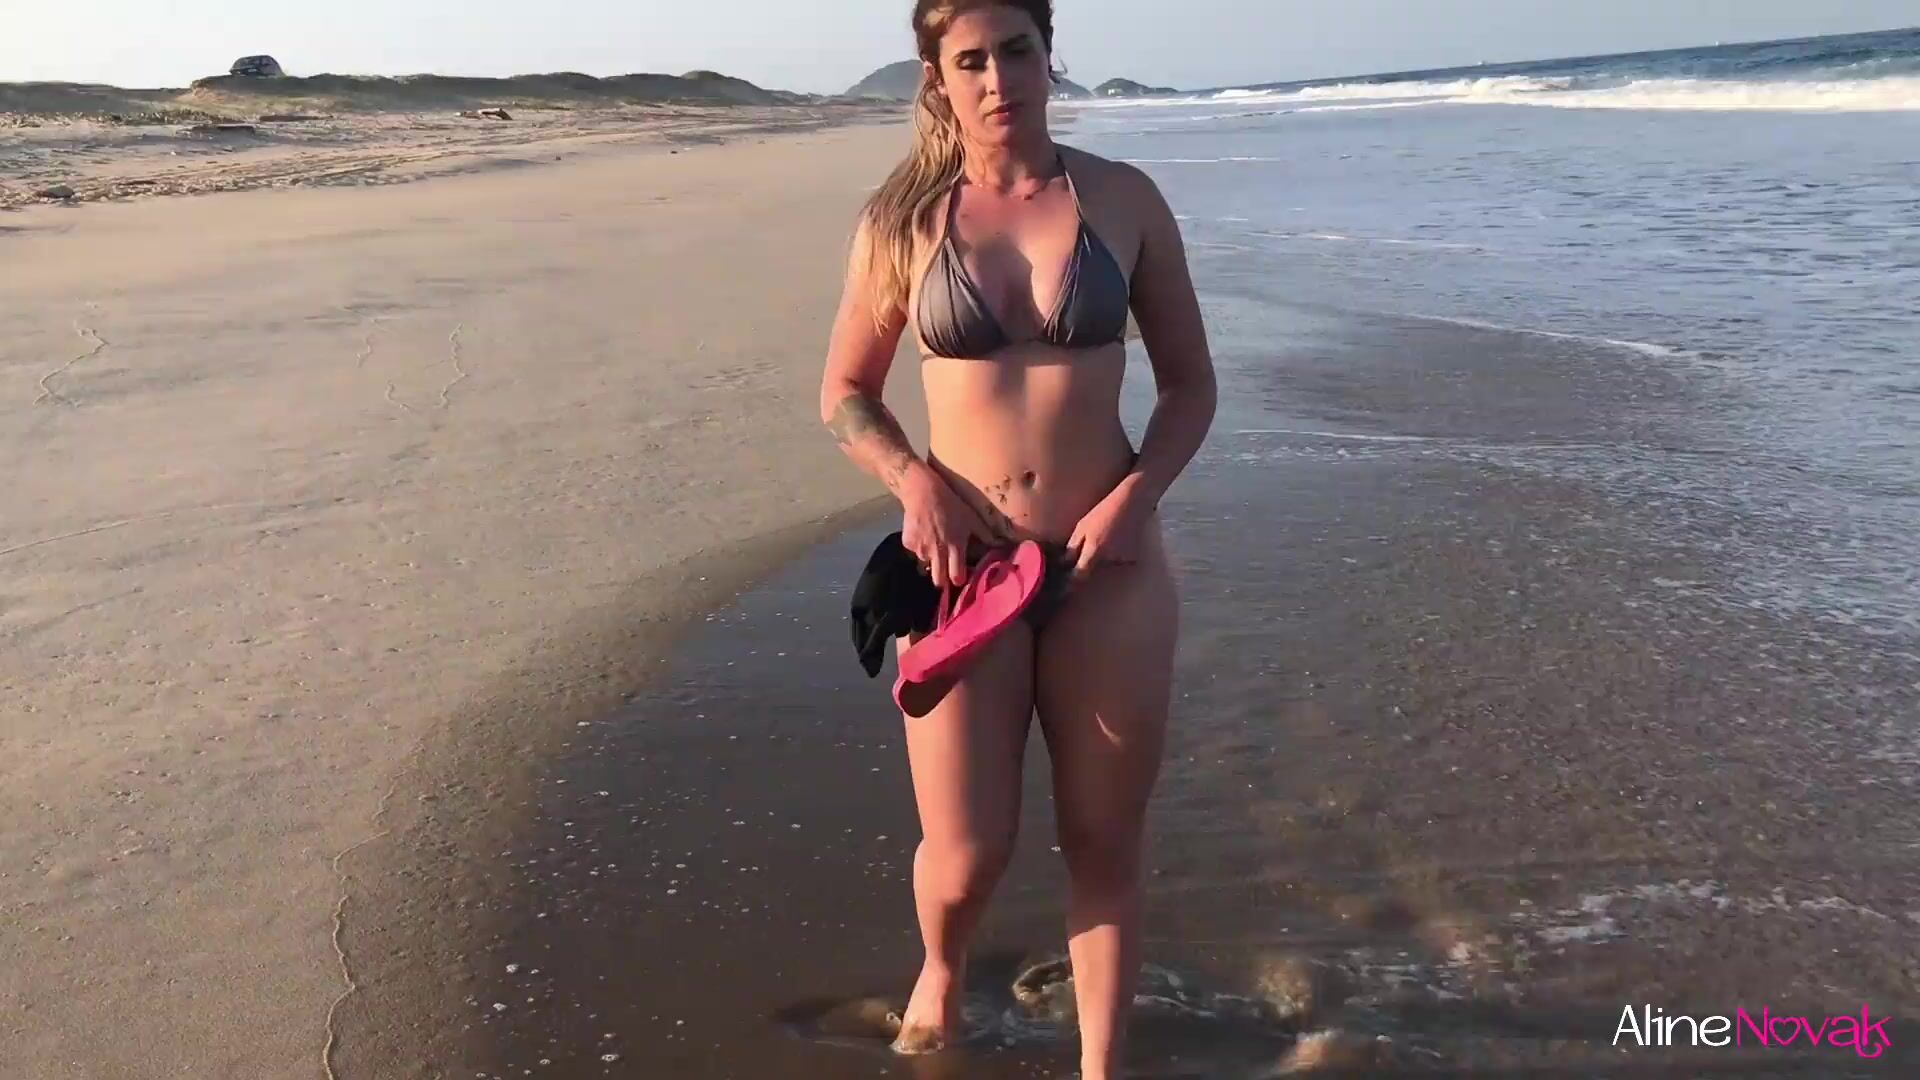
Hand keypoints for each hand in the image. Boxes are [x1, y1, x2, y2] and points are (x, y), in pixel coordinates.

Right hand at [899, 466, 1006, 592]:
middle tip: (943, 574)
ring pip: (926, 563)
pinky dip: (919, 546)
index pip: (957, 577)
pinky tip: (922, 533)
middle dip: (942, 581)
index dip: (958, 580)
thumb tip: (1001, 544)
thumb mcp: (971, 517)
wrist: (923, 492)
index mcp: (955, 547)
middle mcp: (938, 552)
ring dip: (930, 557)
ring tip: (933, 541)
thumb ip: (985, 534)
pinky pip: (915, 551)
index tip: (959, 577)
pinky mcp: (908, 544)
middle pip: (938, 581)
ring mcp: (921, 550)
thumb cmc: (951, 504)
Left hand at [1065, 478, 1153, 584]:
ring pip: (1105, 566)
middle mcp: (1109, 559)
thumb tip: (1062, 565)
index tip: (1061, 592)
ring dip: (1102, 559)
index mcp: (1094, 550)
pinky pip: (1118, 561)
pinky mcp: (1133, 558)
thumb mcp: (1082, 526)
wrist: (1132, 502)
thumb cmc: (1104, 511)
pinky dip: (1115, 555)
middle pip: (1093, 572)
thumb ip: (1072, 548)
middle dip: (1087, 568)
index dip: (1069, 586)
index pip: (1079, 577)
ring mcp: (1123, 559)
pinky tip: (1117, 540)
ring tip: (1106, 541)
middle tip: (1085, 556)